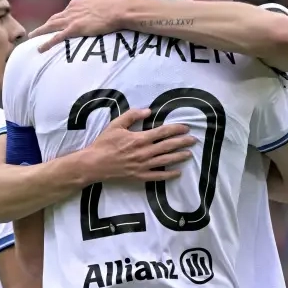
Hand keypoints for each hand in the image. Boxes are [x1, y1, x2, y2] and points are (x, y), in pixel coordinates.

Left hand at [30, 0, 131, 51]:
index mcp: (79, 3)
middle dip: (45, 24)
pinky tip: (40, 48)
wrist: (118, 9)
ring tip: (32, 37)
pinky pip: (57, 37)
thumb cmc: (113, 3)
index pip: (65, 11)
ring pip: (51, 26)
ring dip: (40, 31)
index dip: (58, 17)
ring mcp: (72, 19)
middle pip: (54, 18)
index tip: (53, 22)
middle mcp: (72, 10)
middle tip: (36, 31)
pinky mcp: (74, 28)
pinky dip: (47, 43)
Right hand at [79, 107, 193, 182]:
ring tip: (189, 154)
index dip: (177, 129)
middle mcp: (144, 152)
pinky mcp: (139, 176)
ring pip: (166, 161)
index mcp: (140, 138)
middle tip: (194, 140)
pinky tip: (178, 173)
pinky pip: (157, 176)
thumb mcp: (116, 125)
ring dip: (179, 157)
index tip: (186, 127)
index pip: (163, 132)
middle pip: (168, 146)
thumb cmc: (104, 143)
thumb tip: (148, 111)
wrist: (94, 164)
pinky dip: (169, 175)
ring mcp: (143, 166)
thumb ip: (132, 115)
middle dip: (183, 142)